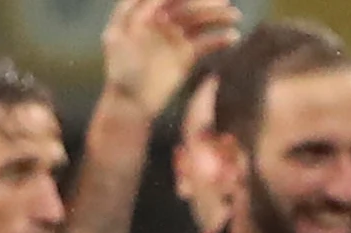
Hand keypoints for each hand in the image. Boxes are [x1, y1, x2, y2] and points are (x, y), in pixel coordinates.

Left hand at [102, 0, 242, 115]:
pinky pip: (206, 43)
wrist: (130, 103)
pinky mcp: (186, 56)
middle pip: (188, 6)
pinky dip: (219, 39)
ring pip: (200, 22)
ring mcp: (176, 39)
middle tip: (224, 2)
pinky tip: (232, 37)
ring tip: (234, 16)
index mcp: (146, 15)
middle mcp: (163, 23)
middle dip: (206, 3)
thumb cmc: (119, 70)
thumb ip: (131, 12)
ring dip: (218, 17)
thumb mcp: (117, 37)